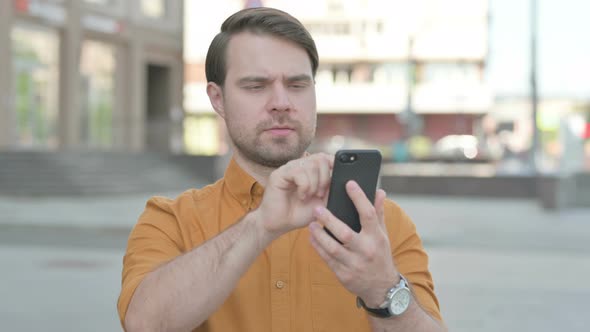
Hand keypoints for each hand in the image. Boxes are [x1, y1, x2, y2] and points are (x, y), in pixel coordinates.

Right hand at [256, 153, 332, 238]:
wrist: (279, 224)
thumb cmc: (299, 213)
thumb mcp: (322, 202)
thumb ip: (332, 190)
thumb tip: (344, 180)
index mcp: (310, 170)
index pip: (325, 157)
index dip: (334, 164)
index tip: (338, 178)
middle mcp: (299, 166)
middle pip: (320, 158)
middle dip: (325, 177)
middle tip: (320, 193)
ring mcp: (289, 168)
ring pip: (310, 165)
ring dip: (314, 184)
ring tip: (309, 196)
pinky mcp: (279, 174)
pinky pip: (298, 172)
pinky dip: (304, 186)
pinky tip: (301, 196)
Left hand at [308, 181, 399, 306]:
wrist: (382, 288)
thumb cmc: (380, 255)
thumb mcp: (383, 235)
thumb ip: (378, 213)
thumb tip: (379, 191)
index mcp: (376, 237)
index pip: (368, 214)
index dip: (359, 197)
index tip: (349, 184)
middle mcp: (366, 250)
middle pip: (345, 233)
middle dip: (330, 220)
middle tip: (317, 208)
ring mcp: (354, 264)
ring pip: (333, 248)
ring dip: (320, 235)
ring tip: (311, 224)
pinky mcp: (343, 275)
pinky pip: (327, 259)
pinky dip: (318, 248)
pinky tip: (312, 238)